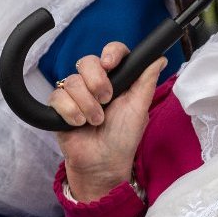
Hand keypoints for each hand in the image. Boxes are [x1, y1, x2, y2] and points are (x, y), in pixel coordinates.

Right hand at [52, 43, 166, 203]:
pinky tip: (79, 124)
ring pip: (72, 81)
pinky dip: (71, 113)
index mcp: (117, 79)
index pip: (112, 52)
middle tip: (106, 100)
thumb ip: (146, 81)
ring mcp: (76, 94)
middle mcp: (95, 82)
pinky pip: (58, 96)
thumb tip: (160, 57)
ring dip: (87, 105)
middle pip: (87, 61)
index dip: (110, 53)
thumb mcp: (139, 108)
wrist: (102, 164)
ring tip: (96, 121)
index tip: (110, 64)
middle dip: (97, 82)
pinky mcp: (59, 106)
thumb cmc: (123, 137)